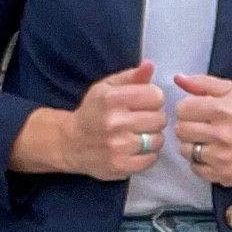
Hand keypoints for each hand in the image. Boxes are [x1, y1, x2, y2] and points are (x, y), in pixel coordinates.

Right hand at [11, 62, 165, 178]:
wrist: (71, 143)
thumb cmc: (93, 111)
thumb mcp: (107, 87)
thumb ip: (131, 77)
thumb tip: (150, 65)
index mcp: (111, 98)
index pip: (155, 96)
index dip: (152, 99)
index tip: (144, 103)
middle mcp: (114, 122)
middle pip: (160, 119)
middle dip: (153, 118)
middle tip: (140, 121)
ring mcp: (118, 146)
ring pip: (157, 140)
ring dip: (152, 138)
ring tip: (138, 135)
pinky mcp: (120, 166)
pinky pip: (151, 159)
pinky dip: (147, 155)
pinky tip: (135, 149)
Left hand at [172, 74, 231, 187]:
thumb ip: (203, 83)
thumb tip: (177, 78)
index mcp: (223, 109)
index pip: (183, 108)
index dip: (187, 109)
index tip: (196, 112)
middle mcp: (221, 134)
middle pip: (180, 130)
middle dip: (187, 127)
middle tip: (200, 127)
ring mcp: (220, 157)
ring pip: (185, 150)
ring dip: (191, 145)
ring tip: (206, 142)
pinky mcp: (220, 174)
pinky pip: (194, 168)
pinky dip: (199, 162)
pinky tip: (211, 156)